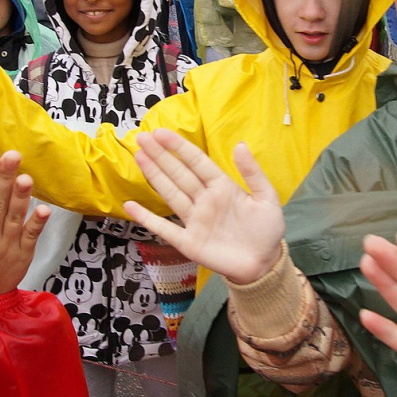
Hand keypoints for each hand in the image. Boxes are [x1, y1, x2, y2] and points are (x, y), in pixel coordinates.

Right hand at [123, 129, 283, 284]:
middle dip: (160, 156)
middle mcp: (204, 200)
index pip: (196, 162)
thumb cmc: (266, 230)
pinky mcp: (188, 242)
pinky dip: (146, 218)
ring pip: (170, 193)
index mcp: (221, 187)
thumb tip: (240, 144)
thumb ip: (252, 173)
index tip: (161, 132)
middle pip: (179, 174)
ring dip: (154, 176)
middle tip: (141, 138)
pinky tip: (131, 206)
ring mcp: (194, 220)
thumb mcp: (266, 198)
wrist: (264, 264)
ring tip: (139, 156)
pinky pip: (164, 228)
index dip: (179, 147)